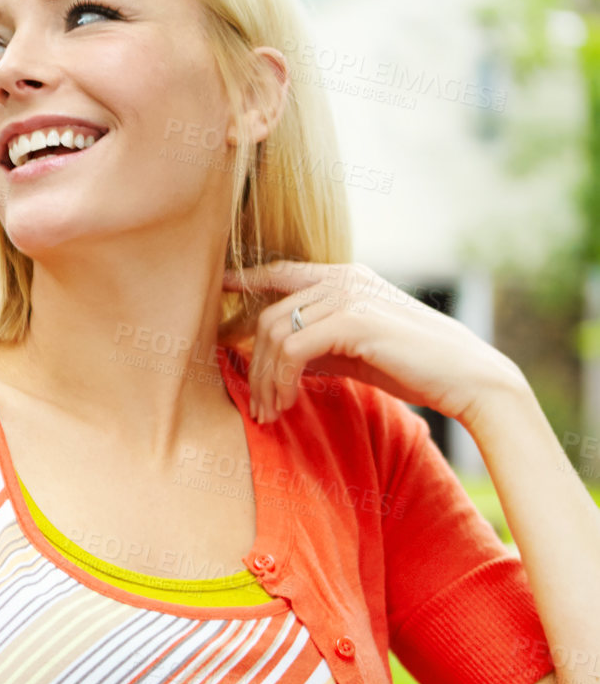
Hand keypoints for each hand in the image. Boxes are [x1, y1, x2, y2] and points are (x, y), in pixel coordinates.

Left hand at [224, 260, 527, 426]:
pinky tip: (284, 404)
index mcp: (345, 277)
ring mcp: (349, 295)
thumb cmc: (411, 366)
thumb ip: (314, 345)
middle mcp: (344, 278)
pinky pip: (291, 350)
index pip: (280, 272)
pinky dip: (279, 381)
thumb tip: (270, 357)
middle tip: (254, 405)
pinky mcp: (354, 319)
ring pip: (273, 333)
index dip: (243, 279)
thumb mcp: (352, 351)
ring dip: (263, 379)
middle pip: (267, 316)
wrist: (467, 378)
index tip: (216, 291)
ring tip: (268, 412)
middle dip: (251, 364)